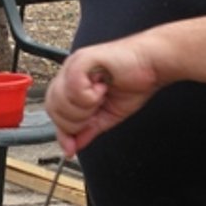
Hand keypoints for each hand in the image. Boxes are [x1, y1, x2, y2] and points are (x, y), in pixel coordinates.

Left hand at [44, 42, 160, 155]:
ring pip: (60, 99)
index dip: (63, 130)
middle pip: (53, 108)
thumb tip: (73, 147)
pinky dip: (89, 95)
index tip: (72, 146)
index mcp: (72, 84)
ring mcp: (74, 64)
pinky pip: (73, 87)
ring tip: (101, 97)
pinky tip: (102, 88)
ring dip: (84, 107)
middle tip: (96, 110)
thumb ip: (88, 130)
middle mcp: (69, 73)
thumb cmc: (135, 81)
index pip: (54, 111)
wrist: (153, 64)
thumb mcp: (107, 116)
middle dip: (75, 120)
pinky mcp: (83, 59)